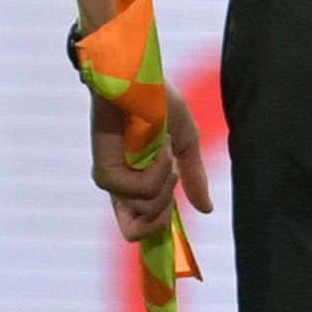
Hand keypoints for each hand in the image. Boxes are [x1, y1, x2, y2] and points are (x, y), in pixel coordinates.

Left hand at [87, 90, 213, 250]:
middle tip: (172, 173)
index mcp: (133, 184)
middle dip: (165, 211)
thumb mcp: (184, 144)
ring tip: (163, 148)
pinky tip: (159, 146)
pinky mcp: (105, 172)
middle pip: (135, 234)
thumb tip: (206, 210)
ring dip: (167, 181)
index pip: (137, 228)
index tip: (175, 212)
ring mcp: (110, 180)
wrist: (141, 77)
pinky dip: (159, 170)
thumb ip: (193, 178)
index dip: (158, 231)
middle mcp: (118, 187)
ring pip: (148, 211)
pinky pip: (142, 192)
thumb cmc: (158, 103)